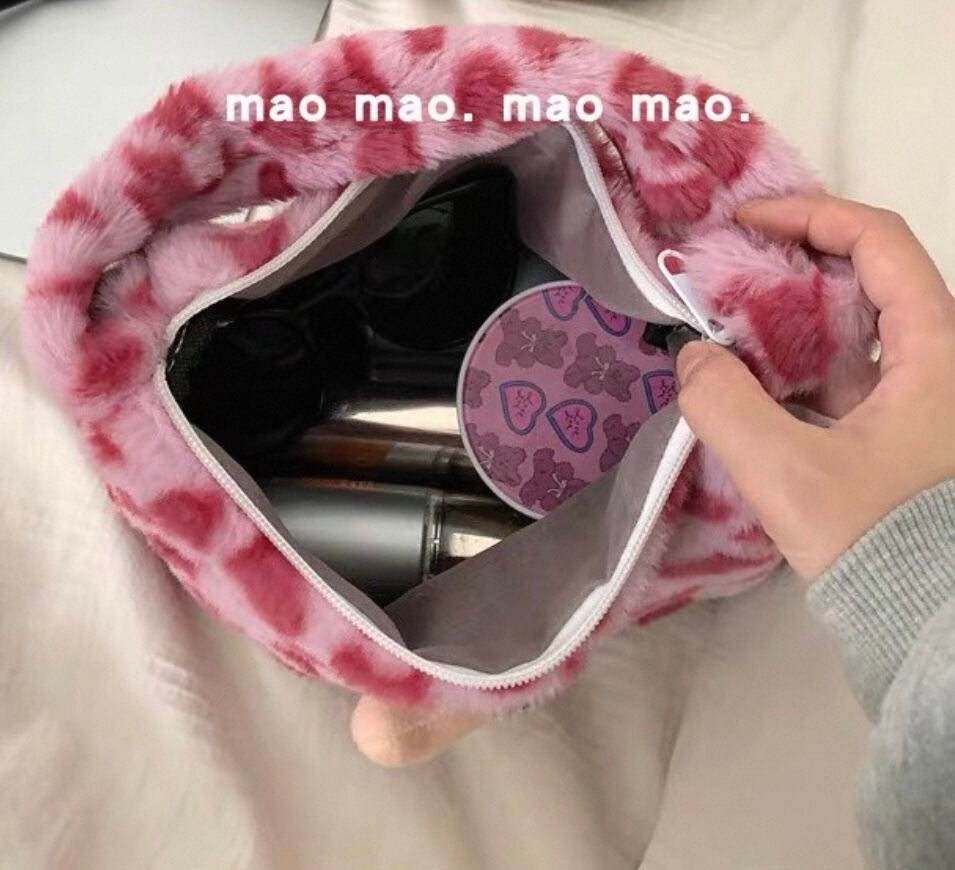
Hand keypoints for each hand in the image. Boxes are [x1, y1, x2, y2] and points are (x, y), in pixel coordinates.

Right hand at [677, 193, 954, 578]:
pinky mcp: (893, 432)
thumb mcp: (788, 472)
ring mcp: (916, 399)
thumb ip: (725, 406)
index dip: (812, 215)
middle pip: (865, 278)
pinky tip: (749, 378)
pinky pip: (843, 375)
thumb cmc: (871, 538)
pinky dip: (796, 364)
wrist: (922, 619)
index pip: (880, 242)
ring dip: (789, 317)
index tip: (749, 223)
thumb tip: (693, 358)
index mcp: (936, 352)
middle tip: (730, 270)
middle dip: (792, 263)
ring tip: (727, 321)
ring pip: (851, 330)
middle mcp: (936, 363)